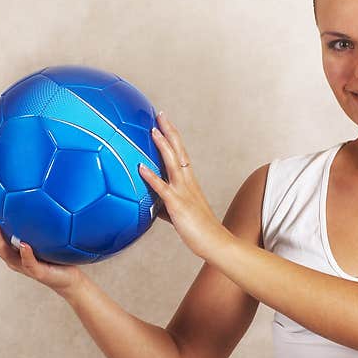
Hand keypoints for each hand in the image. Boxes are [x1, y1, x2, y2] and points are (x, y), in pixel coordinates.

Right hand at [0, 197, 84, 295]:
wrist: (70, 279)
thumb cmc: (58, 255)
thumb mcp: (49, 233)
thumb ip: (41, 217)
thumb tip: (42, 189)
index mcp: (12, 247)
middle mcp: (14, 256)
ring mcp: (24, 265)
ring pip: (5, 253)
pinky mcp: (38, 273)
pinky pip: (30, 263)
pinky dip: (25, 254)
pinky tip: (23, 244)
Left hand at [138, 112, 227, 258]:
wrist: (216, 243)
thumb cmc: (198, 230)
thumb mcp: (179, 213)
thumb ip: (165, 204)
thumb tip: (151, 203)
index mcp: (189, 181)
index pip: (181, 153)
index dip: (173, 137)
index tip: (164, 122)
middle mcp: (188, 182)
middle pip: (179, 150)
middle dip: (169, 131)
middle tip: (160, 114)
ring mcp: (184, 192)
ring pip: (173, 163)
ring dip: (163, 146)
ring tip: (153, 130)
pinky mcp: (178, 205)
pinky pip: (163, 188)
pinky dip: (151, 176)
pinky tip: (141, 167)